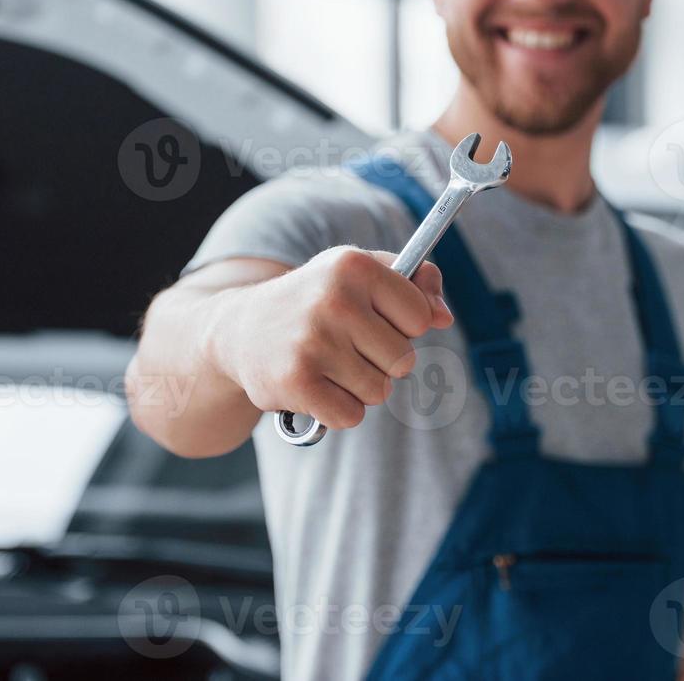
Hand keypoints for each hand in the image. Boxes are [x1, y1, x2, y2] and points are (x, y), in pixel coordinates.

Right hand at [208, 246, 453, 430]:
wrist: (239, 330)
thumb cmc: (315, 299)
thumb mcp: (359, 273)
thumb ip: (413, 283)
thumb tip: (444, 317)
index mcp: (355, 266)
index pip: (421, 317)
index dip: (403, 326)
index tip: (375, 320)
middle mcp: (334, 300)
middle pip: (404, 360)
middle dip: (382, 362)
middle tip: (345, 346)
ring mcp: (314, 342)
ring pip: (379, 391)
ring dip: (358, 386)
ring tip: (327, 363)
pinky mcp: (296, 382)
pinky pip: (350, 416)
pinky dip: (337, 410)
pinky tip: (314, 385)